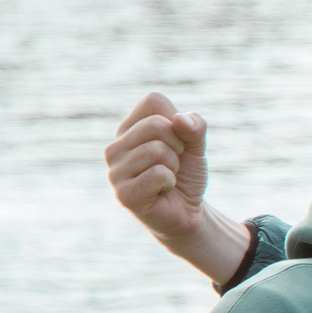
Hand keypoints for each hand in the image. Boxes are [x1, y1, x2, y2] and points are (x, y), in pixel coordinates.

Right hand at [107, 92, 252, 284]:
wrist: (187, 212)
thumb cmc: (186, 175)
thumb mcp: (197, 145)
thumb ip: (195, 127)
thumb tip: (180, 119)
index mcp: (129, 128)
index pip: (154, 101)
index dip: (177, 120)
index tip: (177, 141)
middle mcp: (115, 147)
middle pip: (156, 125)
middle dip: (178, 146)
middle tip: (174, 164)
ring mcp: (114, 170)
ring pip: (158, 150)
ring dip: (174, 166)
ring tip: (167, 178)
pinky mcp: (123, 193)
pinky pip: (158, 174)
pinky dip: (170, 182)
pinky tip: (162, 191)